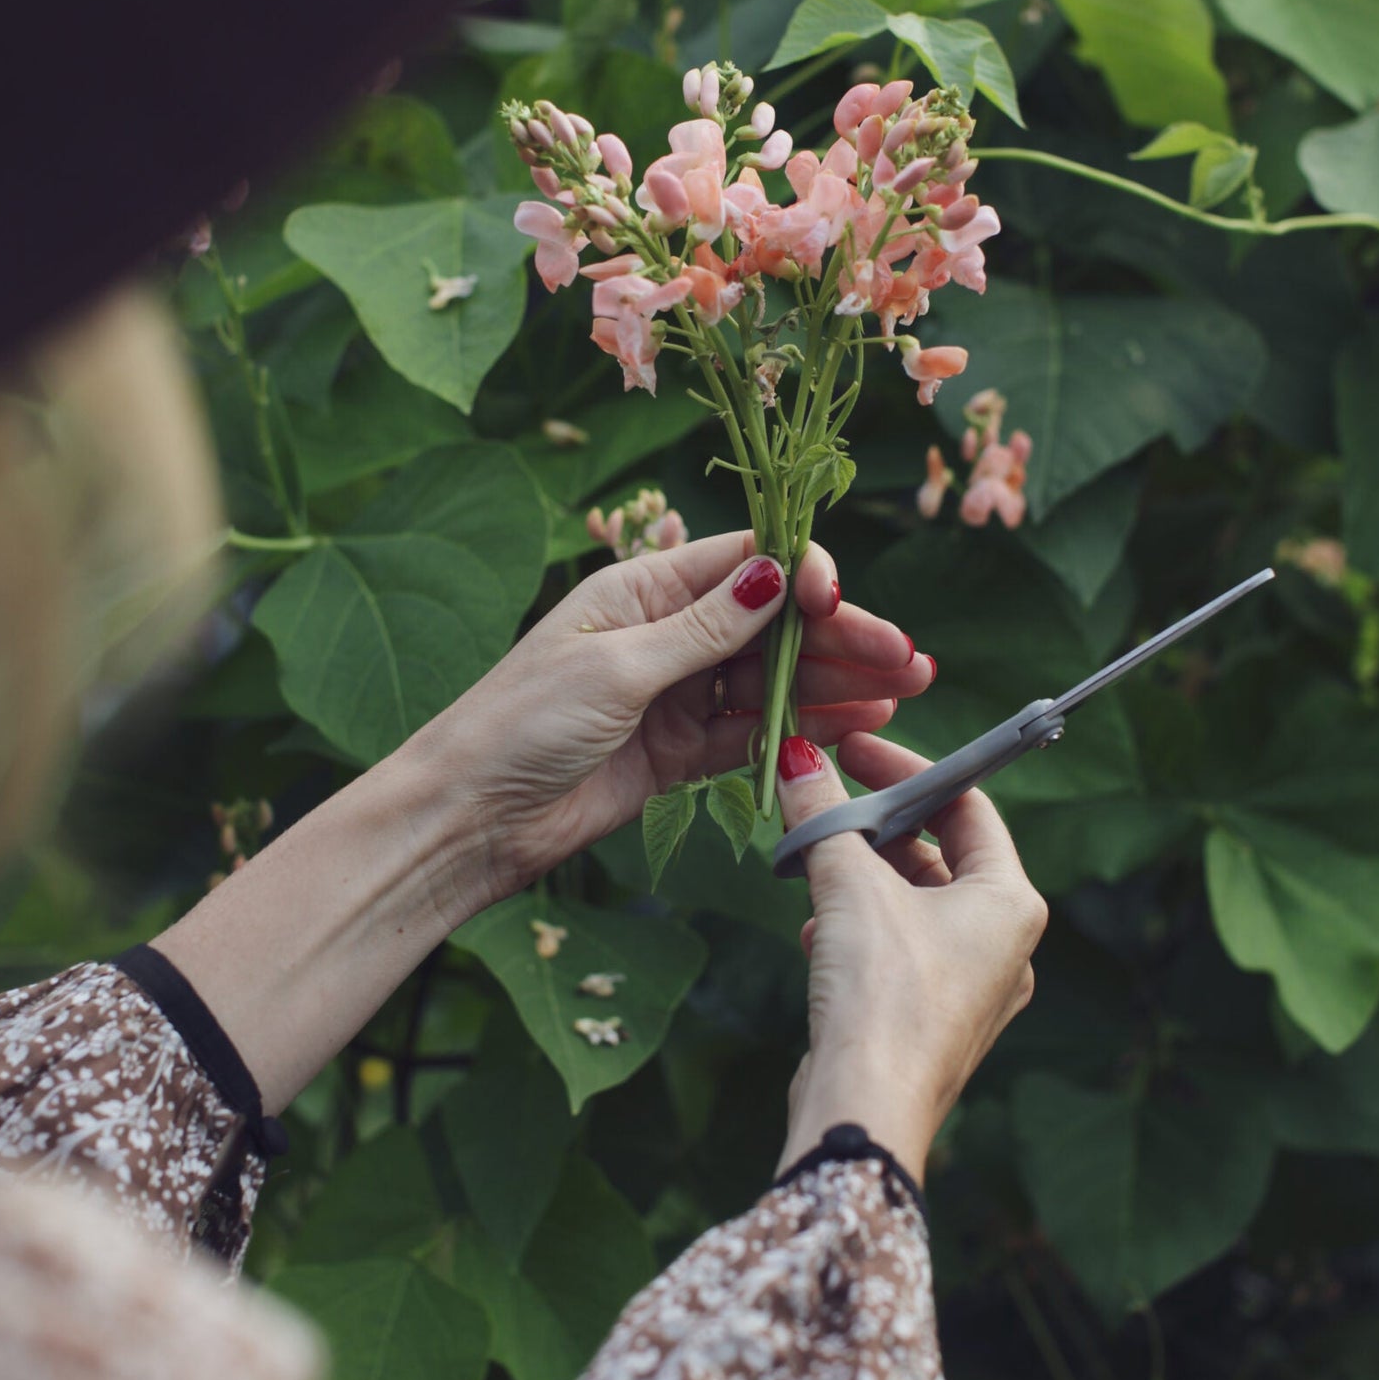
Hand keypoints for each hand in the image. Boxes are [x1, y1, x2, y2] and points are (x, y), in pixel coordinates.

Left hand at [421, 531, 934, 914]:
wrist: (470, 817)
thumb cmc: (520, 723)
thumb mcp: (616, 666)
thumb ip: (705, 630)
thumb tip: (777, 575)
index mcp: (642, 589)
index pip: (742, 563)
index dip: (802, 574)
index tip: (841, 601)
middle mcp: (666, 634)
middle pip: (773, 624)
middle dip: (841, 637)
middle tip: (908, 657)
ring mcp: (676, 694)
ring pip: (774, 679)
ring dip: (838, 682)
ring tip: (905, 689)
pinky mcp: (679, 752)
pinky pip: (754, 732)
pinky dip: (804, 728)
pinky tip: (858, 724)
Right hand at [772, 730, 1046, 1185]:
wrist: (865, 1108)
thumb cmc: (881, 994)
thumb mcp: (848, 884)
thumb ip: (824, 816)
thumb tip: (796, 758)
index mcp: (1011, 902)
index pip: (968, 805)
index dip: (907, 770)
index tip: (853, 751)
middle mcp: (1005, 945)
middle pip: (939, 855)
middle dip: (874, 829)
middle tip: (824, 805)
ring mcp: (972, 988)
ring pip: (913, 904)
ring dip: (859, 880)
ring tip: (812, 869)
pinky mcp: (932, 1020)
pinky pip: (898, 950)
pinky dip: (857, 928)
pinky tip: (815, 931)